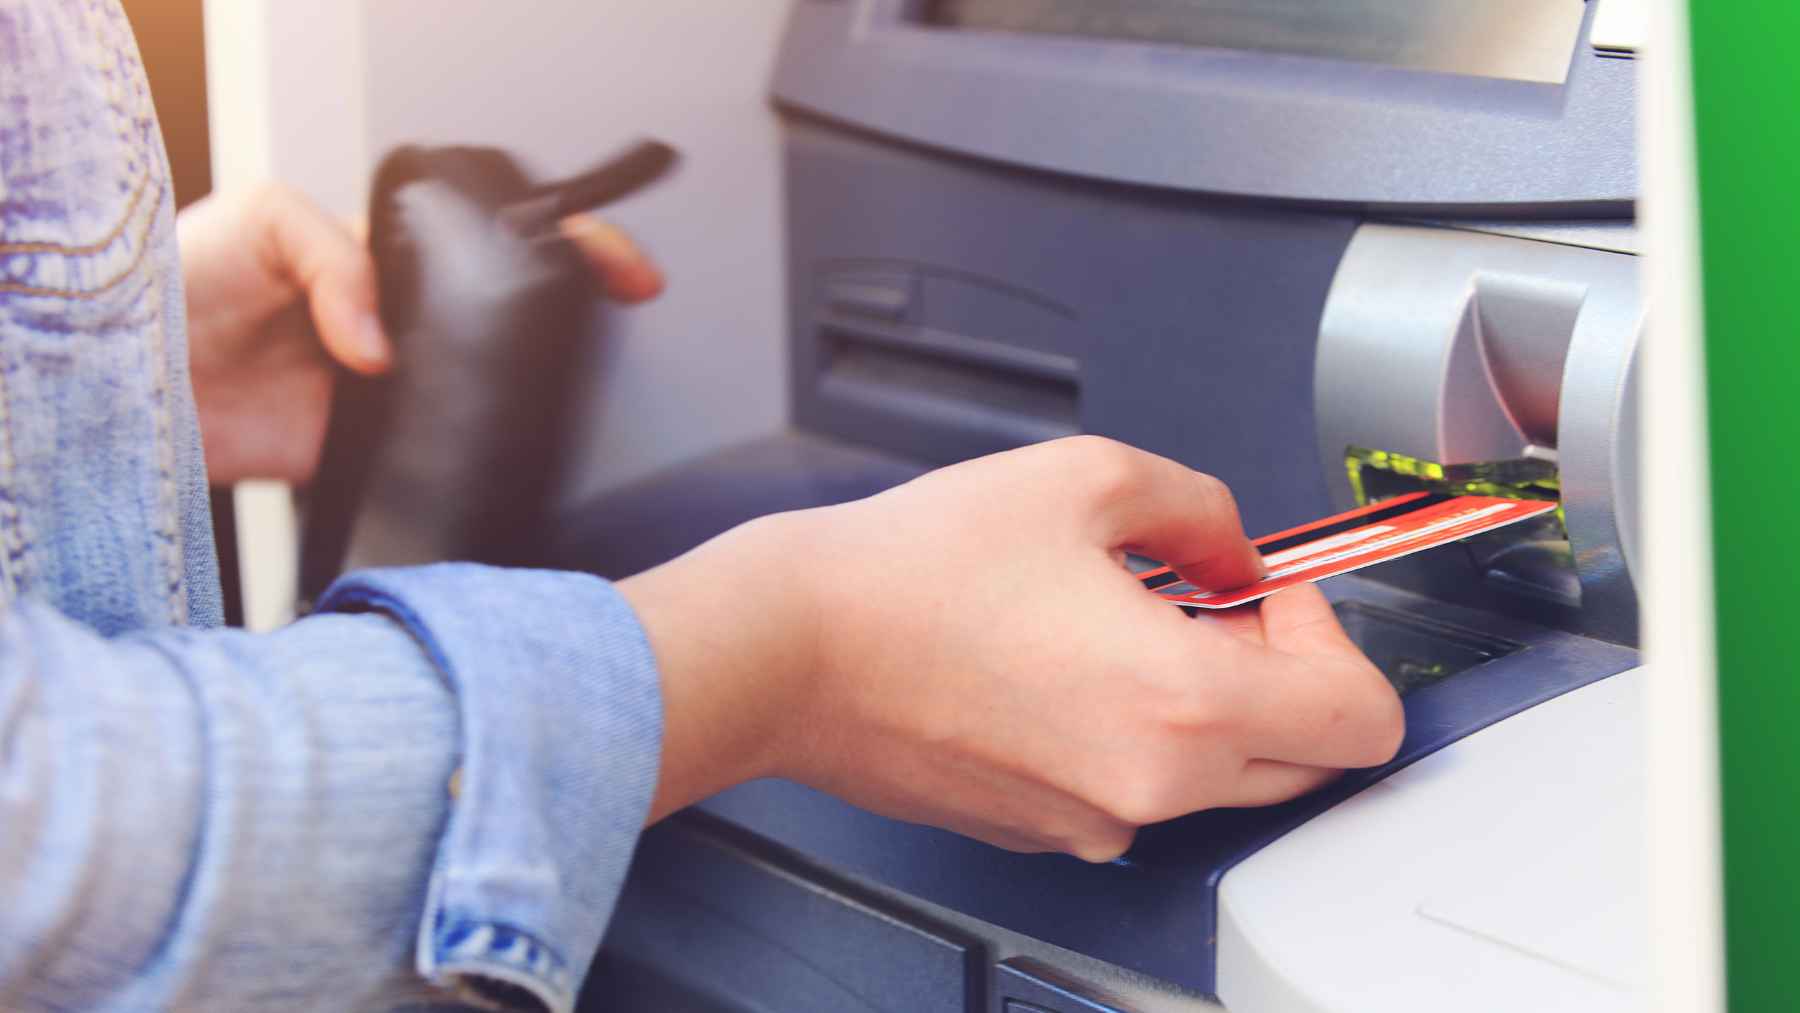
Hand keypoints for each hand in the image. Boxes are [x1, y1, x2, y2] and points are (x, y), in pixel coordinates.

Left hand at [180, 182, 663, 485]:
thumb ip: (332, 258)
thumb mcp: (258, 222)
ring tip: (563, 399)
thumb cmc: (170, 283)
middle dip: (569, 324)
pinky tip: (484, 462)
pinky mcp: (358, 460)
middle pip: (506, 326)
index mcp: (383, 264)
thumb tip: (382, 343)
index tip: (623, 272)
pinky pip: (428, 467)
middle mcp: (395, 330)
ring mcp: (384, 397)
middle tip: (617, 324)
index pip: (496, 246)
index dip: (568, 252)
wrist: (115, 384)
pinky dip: (459, 469)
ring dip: (521, 401)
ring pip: (480, 397)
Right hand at [621, 436, 1404, 860]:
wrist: (794, 649)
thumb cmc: (912, 574)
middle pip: (1302, 759)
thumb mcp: (1085, 479)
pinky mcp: (1043, 830)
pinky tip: (1062, 665)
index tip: (1271, 594)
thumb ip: (1201, 508)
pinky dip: (1133, 734)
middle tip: (1208, 602)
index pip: (1362, 721)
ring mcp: (1093, 821)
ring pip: (1217, 776)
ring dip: (1204, 701)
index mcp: (1184, 706)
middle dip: (1279, 671)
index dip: (1336, 639)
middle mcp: (1149, 789)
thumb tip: (1230, 552)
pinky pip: (1135, 790)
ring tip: (1119, 623)